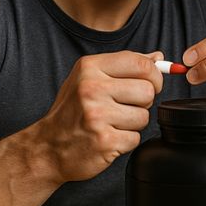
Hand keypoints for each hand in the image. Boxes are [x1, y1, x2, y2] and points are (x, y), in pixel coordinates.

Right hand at [31, 51, 162, 182]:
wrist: (47, 147)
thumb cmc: (72, 111)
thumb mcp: (90, 78)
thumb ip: (124, 66)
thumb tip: (158, 58)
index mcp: (90, 68)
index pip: (141, 63)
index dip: (154, 76)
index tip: (149, 83)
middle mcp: (92, 88)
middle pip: (148, 90)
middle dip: (143, 102)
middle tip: (124, 107)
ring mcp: (97, 115)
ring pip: (144, 116)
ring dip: (134, 123)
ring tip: (112, 123)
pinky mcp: (104, 141)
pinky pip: (135, 138)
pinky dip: (126, 141)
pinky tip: (108, 137)